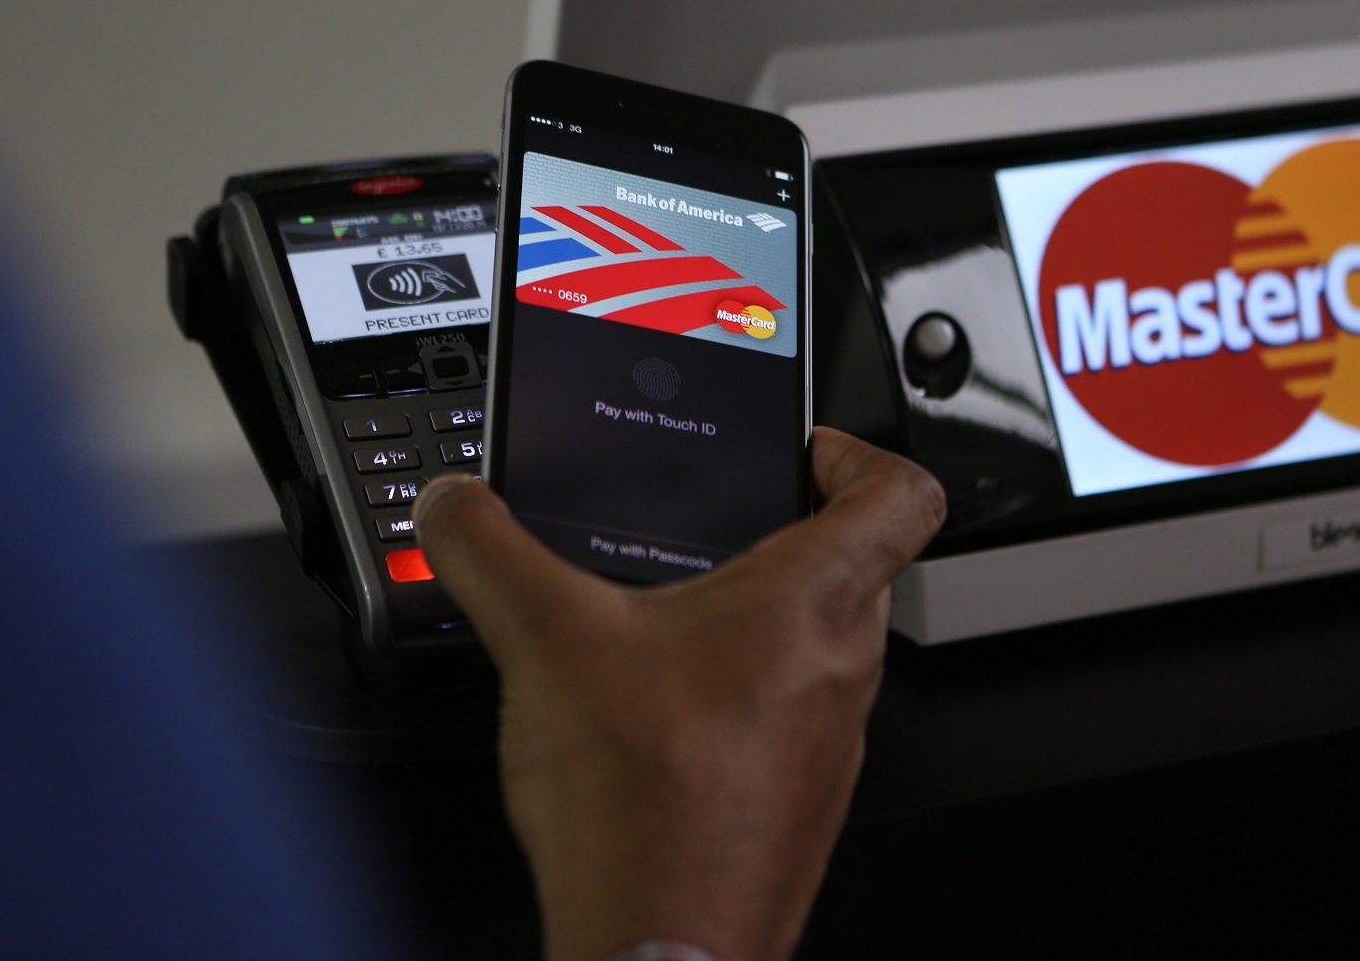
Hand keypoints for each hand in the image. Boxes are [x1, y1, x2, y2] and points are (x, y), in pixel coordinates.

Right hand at [411, 429, 945, 960]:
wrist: (660, 946)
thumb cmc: (646, 806)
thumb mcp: (545, 640)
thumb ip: (489, 553)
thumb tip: (456, 505)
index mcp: (814, 598)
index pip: (903, 492)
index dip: (860, 451)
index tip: (809, 449)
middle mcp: (843, 664)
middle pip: (855, 564)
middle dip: (784, 535)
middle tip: (717, 527)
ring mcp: (830, 738)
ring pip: (817, 645)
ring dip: (755, 621)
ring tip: (671, 619)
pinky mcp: (801, 797)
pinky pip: (788, 717)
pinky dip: (737, 696)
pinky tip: (659, 712)